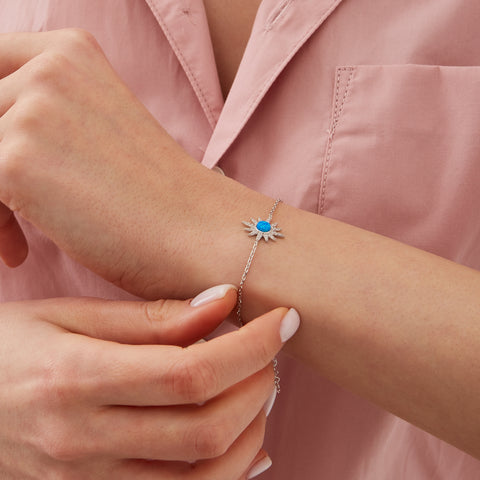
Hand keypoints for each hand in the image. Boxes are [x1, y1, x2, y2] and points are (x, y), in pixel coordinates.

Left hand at [0, 29, 215, 292]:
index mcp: (70, 53)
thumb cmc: (157, 199)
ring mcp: (34, 108)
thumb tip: (4, 142)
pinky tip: (20, 253)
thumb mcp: (96, 134)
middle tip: (9, 207)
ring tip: (17, 238)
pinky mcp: (19, 159)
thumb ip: (44, 117)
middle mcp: (50, 66)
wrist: (200, 234)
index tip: (7, 161)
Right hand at [0, 285, 298, 478]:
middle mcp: (84, 443)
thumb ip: (151, 317)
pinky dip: (227, 473)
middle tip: (268, 350)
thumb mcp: (67, 317)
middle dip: (257, 385)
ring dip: (251, 430)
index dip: (250, 347)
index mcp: (76, 380)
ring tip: (257, 387)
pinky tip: (245, 442)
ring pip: (203, 476)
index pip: (191, 373)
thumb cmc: (8, 348)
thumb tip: (224, 301)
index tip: (283, 319)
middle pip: (206, 429)